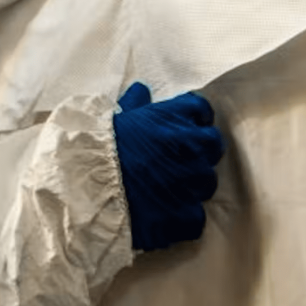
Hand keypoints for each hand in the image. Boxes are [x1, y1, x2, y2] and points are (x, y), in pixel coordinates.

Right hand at [112, 82, 223, 252]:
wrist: (91, 188)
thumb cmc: (101, 146)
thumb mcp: (115, 116)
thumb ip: (135, 103)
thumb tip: (141, 90)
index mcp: (174, 118)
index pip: (201, 108)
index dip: (193, 116)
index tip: (184, 124)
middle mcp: (191, 147)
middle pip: (213, 144)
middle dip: (201, 148)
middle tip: (179, 155)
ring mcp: (193, 183)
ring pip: (208, 180)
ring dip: (193, 181)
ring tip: (170, 185)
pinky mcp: (188, 215)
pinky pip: (197, 215)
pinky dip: (185, 214)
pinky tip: (167, 211)